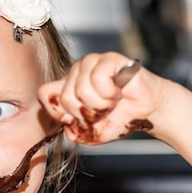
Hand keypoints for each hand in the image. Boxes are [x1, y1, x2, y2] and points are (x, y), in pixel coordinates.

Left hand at [38, 52, 165, 144]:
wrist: (147, 111)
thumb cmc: (120, 117)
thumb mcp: (92, 133)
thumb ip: (74, 133)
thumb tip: (67, 125)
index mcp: (68, 87)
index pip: (44, 93)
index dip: (55, 110)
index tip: (72, 120)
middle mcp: (77, 73)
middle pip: (64, 97)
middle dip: (86, 112)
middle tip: (102, 111)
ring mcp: (91, 63)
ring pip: (80, 89)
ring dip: (100, 104)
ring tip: (112, 101)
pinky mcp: (108, 59)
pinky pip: (98, 78)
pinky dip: (109, 93)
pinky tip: (118, 92)